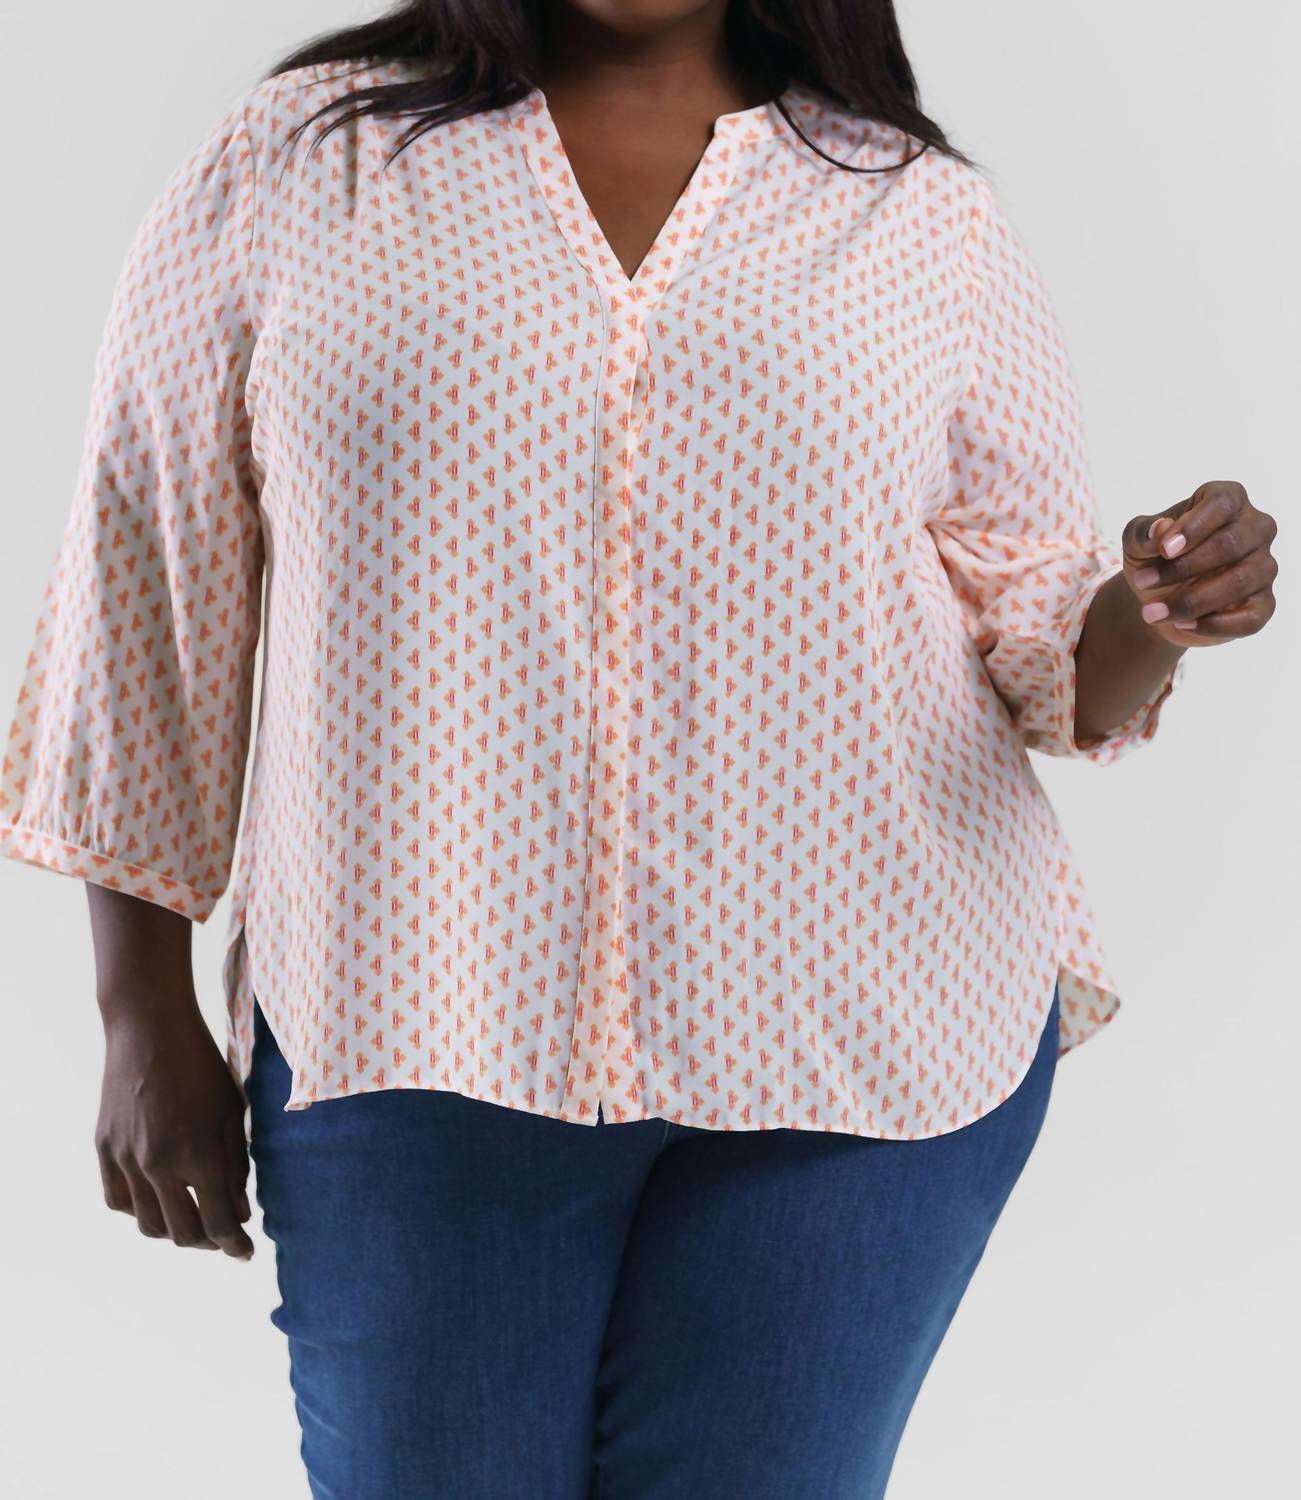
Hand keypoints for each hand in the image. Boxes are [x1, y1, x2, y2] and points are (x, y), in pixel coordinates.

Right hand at [96, 1001, 254, 1258]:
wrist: (149, 1029)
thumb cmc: (202, 1066)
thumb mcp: (233, 1114)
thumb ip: (236, 1167)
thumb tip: (239, 1213)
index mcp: (198, 1155)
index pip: (218, 1223)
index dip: (235, 1245)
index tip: (246, 1252)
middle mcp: (157, 1165)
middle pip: (182, 1233)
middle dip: (208, 1243)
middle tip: (223, 1237)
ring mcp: (125, 1159)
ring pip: (147, 1224)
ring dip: (174, 1231)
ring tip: (194, 1220)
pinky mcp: (103, 1149)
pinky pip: (118, 1200)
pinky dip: (140, 1210)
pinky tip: (159, 1201)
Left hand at [1121, 480, 1278, 647]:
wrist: (1157, 597)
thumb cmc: (1153, 556)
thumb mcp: (1137, 541)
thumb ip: (1144, 532)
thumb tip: (1161, 530)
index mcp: (1228, 500)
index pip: (1222, 503)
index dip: (1194, 526)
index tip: (1164, 550)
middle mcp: (1255, 529)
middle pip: (1230, 544)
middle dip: (1182, 567)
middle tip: (1142, 581)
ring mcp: (1263, 567)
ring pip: (1239, 582)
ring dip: (1190, 601)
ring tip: (1151, 612)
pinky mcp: (1263, 604)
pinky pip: (1250, 617)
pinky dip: (1213, 625)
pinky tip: (1183, 625)